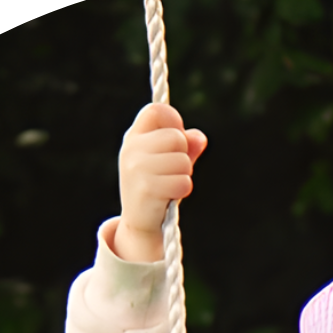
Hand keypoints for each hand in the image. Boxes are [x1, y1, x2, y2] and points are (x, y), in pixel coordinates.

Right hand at [115, 103, 208, 263]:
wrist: (140, 222)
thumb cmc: (157, 186)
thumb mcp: (168, 162)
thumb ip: (186, 146)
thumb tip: (200, 138)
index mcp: (134, 137)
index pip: (156, 110)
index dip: (174, 120)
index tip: (177, 138)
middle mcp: (131, 149)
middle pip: (176, 137)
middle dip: (184, 155)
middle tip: (172, 170)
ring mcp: (137, 169)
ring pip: (183, 161)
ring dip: (185, 175)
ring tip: (170, 184)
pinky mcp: (147, 189)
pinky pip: (183, 182)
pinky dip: (183, 189)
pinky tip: (170, 195)